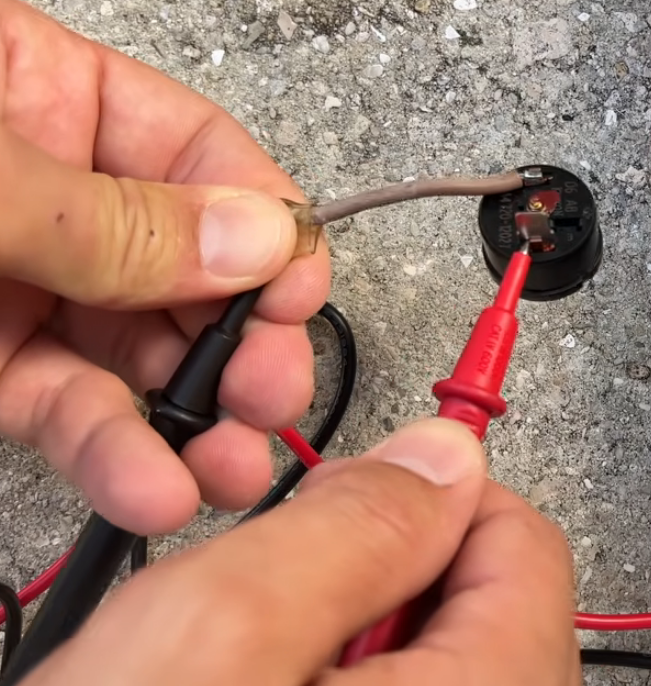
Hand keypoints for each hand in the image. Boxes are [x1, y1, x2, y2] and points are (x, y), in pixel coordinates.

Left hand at [0, 1, 327, 533]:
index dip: (267, 227)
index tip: (296, 296)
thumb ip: (110, 214)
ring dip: (193, 422)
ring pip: (140, 354)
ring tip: (228, 472)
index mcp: (45, 92)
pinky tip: (151, 488)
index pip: (203, 154)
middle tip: (271, 395)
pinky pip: (70, 407)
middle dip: (243, 343)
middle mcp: (50, 190)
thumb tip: (261, 238)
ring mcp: (20, 280)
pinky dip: (115, 454)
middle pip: (193, 267)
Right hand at [17, 418, 580, 685]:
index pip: (527, 547)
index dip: (433, 502)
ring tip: (264, 682)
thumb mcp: (221, 634)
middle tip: (286, 611)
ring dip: (363, 655)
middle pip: (498, 617)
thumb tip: (443, 459)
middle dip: (389, 587)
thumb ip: (357, 526)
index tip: (357, 505)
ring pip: (452, 676)